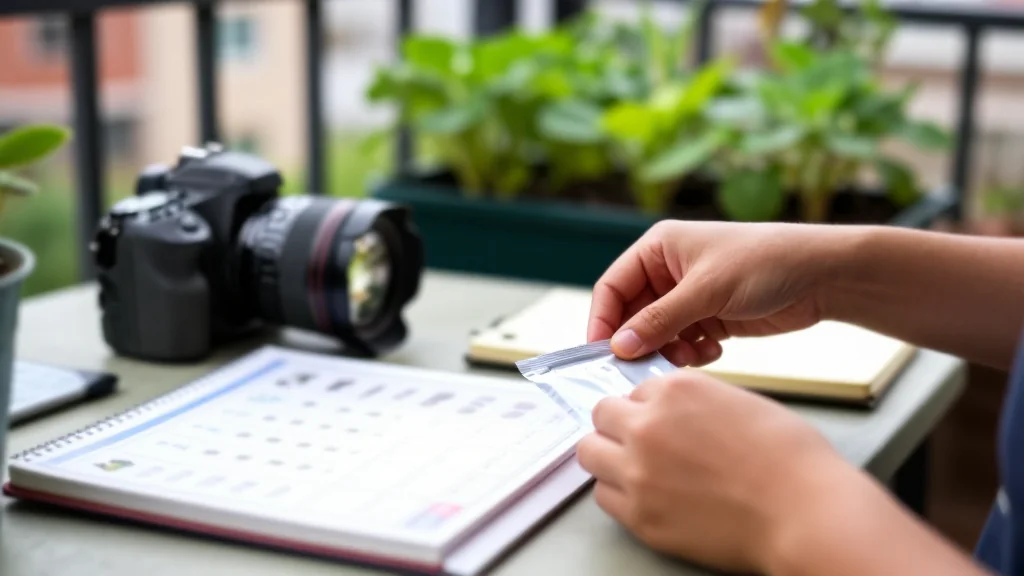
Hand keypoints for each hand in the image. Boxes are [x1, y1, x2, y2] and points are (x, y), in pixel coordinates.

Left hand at [575, 368, 854, 572]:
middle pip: (602, 414)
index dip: (650, 406)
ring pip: (590, 453)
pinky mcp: (639, 515)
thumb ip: (696, 402)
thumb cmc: (790, 461)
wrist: (806, 513)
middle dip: (619, 425)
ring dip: (609, 457)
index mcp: (676, 390)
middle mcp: (648, 425)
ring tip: (636, 468)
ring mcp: (638, 471)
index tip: (660, 420)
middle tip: (639, 441)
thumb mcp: (740, 403)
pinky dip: (619, 495)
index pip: (636, 389)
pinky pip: (603, 496)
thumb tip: (676, 411)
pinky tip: (646, 496)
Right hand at [587, 221, 840, 363]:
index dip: (603, 321)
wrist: (822, 276)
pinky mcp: (711, 317)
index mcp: (659, 248)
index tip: (601, 354)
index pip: (612, 287)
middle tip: (644, 368)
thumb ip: (659, 320)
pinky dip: (692, 353)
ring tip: (689, 357)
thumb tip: (619, 347)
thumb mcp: (706, 290)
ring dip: (668, 350)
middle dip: (640, 342)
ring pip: (658, 334)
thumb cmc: (764, 263)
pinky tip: (713, 351)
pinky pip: (684, 342)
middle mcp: (668, 271)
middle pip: (633, 315)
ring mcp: (690, 296)